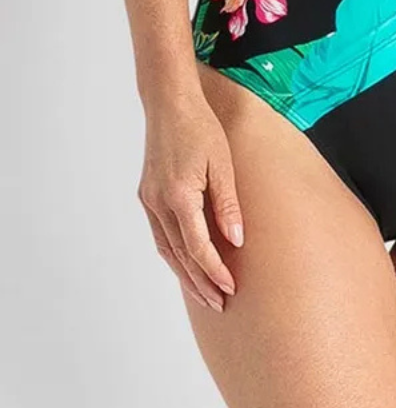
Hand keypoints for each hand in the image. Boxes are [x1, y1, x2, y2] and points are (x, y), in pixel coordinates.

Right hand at [137, 91, 244, 312]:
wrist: (169, 104)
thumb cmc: (201, 128)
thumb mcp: (222, 163)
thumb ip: (227, 205)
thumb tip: (236, 242)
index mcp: (179, 196)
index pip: (198, 247)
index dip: (215, 271)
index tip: (231, 287)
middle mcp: (158, 203)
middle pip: (180, 255)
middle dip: (200, 282)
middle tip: (220, 303)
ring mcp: (149, 200)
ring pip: (166, 249)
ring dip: (184, 274)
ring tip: (204, 293)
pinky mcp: (147, 195)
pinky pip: (159, 234)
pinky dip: (173, 254)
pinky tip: (185, 264)